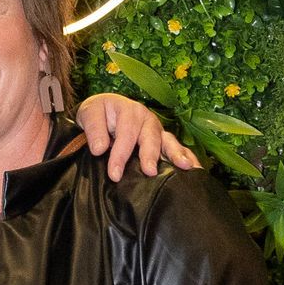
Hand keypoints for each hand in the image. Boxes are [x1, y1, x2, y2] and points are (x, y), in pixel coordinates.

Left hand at [75, 92, 197, 179]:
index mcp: (128, 110)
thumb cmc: (98, 113)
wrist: (104, 110)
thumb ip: (93, 129)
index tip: (114, 174)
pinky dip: (187, 156)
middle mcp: (146, 118)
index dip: (120, 154)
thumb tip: (100, 149)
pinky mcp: (163, 140)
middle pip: (150, 136)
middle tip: (149, 172)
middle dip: (150, 154)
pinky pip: (177, 147)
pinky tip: (194, 168)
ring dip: (176, 153)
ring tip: (184, 166)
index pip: (125, 133)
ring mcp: (157, 129)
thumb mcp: (89, 113)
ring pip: (168, 141)